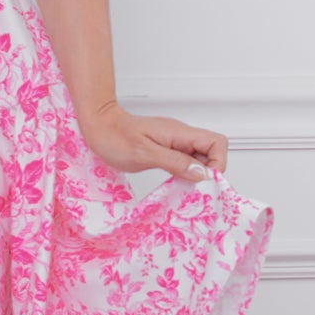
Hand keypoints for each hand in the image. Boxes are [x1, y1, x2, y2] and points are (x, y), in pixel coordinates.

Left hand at [80, 102, 227, 182]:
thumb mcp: (144, 153)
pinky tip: (176, 182)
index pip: (216, 142)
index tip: (205, 181)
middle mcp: (180, 135)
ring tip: (184, 187)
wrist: (96, 126)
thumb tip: (202, 173)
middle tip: (195, 188)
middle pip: (212, 152)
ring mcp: (173, 141)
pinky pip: (185, 161)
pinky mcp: (166, 148)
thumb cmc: (113, 137)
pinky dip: (185, 173)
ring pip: (200, 158)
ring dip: (197, 174)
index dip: (218, 163)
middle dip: (209, 172)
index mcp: (179, 133)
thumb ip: (174, 162)